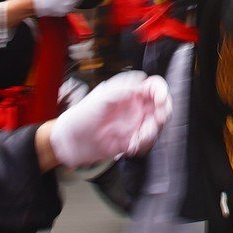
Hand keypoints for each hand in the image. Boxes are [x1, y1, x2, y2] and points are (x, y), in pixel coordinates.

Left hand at [46, 71, 168, 168]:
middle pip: (160, 106)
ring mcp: (133, 124)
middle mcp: (133, 107)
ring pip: (155, 126)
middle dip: (163, 113)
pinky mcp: (130, 141)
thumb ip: (122, 90)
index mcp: (128, 92)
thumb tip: (141, 85)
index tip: (160, 100)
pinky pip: (145, 143)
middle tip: (157, 120)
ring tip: (138, 138)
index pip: (153, 87)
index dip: (161, 91)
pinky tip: (131, 146)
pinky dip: (143, 145)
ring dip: (151, 132)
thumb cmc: (79, 116)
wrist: (69, 142)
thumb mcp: (100, 98)